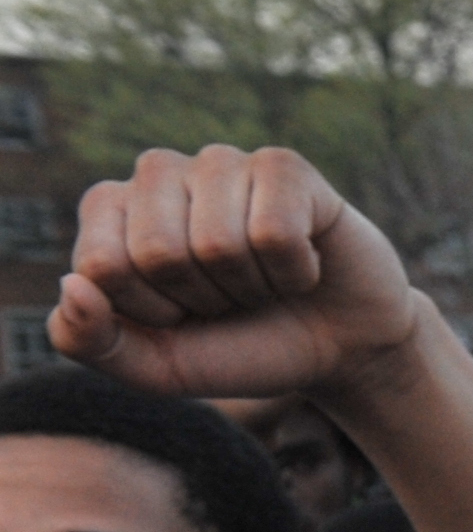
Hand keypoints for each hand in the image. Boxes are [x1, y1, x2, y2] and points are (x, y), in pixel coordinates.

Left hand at [52, 146, 425, 399]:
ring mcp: (221, 163)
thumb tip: (73, 287)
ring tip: (265, 282)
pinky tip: (303, 265)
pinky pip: (276, 232)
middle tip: (231, 299)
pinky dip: (295, 271)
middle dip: (204, 300)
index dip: (152, 312)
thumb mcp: (156, 368)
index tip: (182, 315)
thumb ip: (89, 343)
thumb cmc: (241, 349)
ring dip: (253, 288)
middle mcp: (158, 174)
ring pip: (218, 243)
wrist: (340, 351)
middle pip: (157, 252)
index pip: (101, 266)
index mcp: (109, 211)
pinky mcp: (283, 167)